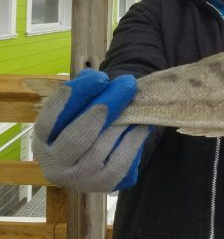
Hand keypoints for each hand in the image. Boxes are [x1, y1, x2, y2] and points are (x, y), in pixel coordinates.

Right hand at [33, 69, 150, 191]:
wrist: (97, 161)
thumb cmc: (84, 126)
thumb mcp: (76, 109)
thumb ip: (82, 92)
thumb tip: (91, 76)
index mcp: (42, 138)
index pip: (52, 116)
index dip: (76, 95)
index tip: (100, 77)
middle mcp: (54, 162)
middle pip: (78, 134)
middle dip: (105, 105)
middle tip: (126, 85)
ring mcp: (78, 178)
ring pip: (100, 147)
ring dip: (121, 121)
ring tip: (135, 101)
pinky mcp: (103, 184)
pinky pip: (120, 161)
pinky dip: (133, 140)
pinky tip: (142, 124)